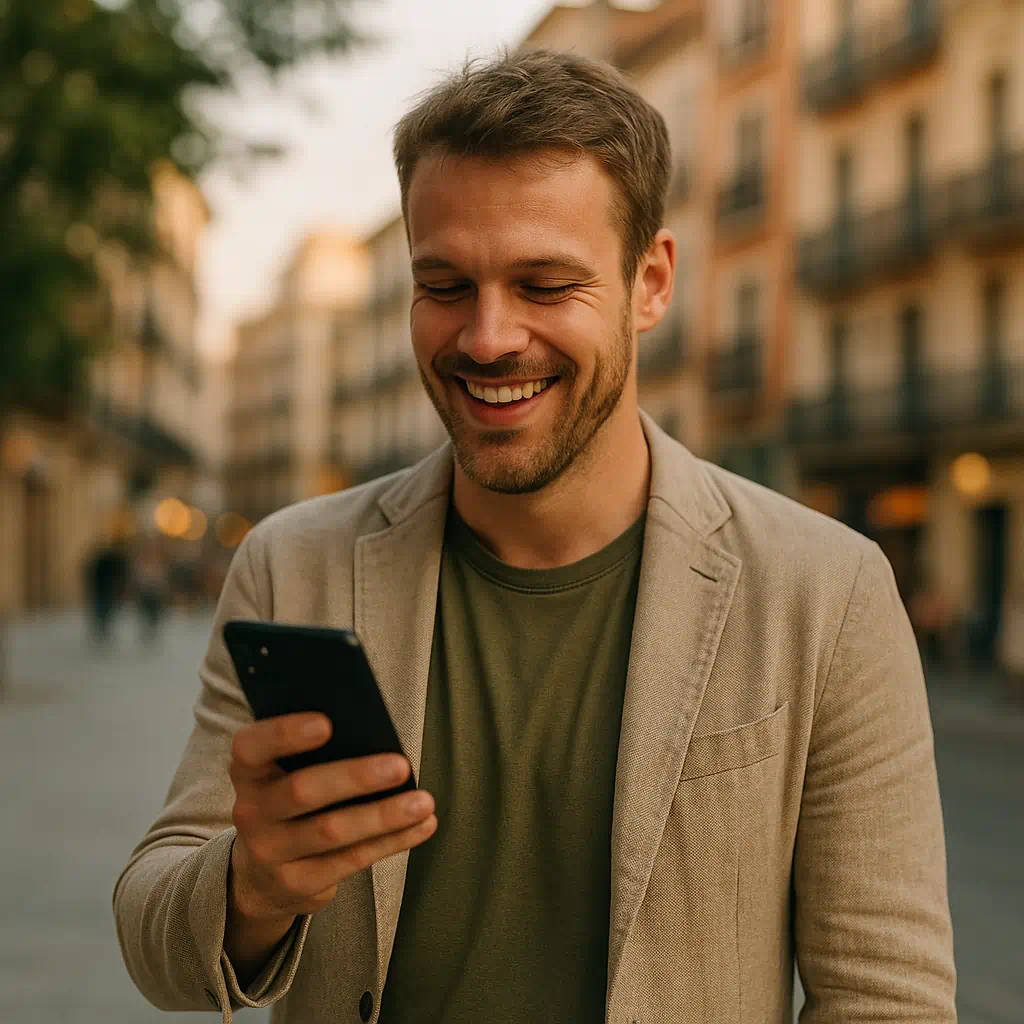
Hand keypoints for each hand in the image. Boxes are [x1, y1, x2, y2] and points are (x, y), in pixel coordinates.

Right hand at [227, 712, 436, 927]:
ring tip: (423, 802)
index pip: (252, 747)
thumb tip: (373, 733)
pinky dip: (392, 841)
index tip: (327, 723)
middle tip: (400, 766)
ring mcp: (271, 853)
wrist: (260, 877)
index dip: (285, 733)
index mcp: (249, 772)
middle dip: (355, 777)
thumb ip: (312, 755)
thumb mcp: (283, 776)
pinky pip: (351, 860)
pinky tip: (421, 826)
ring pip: (333, 831)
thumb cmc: (287, 804)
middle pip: (302, 791)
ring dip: (384, 815)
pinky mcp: (297, 884)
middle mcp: (251, 812)